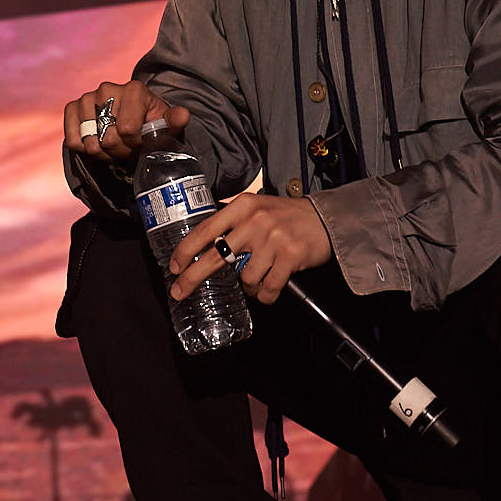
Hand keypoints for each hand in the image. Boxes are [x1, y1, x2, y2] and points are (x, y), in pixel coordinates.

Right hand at [64, 79, 189, 163]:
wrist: (131, 123)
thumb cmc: (150, 124)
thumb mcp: (166, 125)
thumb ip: (174, 121)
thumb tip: (182, 115)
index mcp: (134, 89)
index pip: (127, 129)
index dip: (135, 144)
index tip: (141, 142)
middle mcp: (108, 88)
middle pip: (109, 139)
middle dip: (120, 151)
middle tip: (127, 147)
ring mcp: (87, 97)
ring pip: (90, 143)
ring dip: (103, 153)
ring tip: (114, 145)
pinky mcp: (72, 108)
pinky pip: (73, 141)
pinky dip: (85, 150)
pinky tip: (98, 142)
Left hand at [169, 194, 332, 304]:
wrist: (325, 219)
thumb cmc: (287, 216)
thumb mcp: (257, 206)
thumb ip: (232, 217)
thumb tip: (203, 235)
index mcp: (243, 206)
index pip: (206, 229)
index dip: (186, 250)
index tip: (174, 267)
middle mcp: (256, 221)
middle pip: (216, 256)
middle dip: (193, 277)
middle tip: (179, 291)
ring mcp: (273, 240)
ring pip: (246, 278)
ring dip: (250, 285)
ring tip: (260, 275)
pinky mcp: (290, 257)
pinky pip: (268, 288)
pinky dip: (266, 294)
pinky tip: (270, 287)